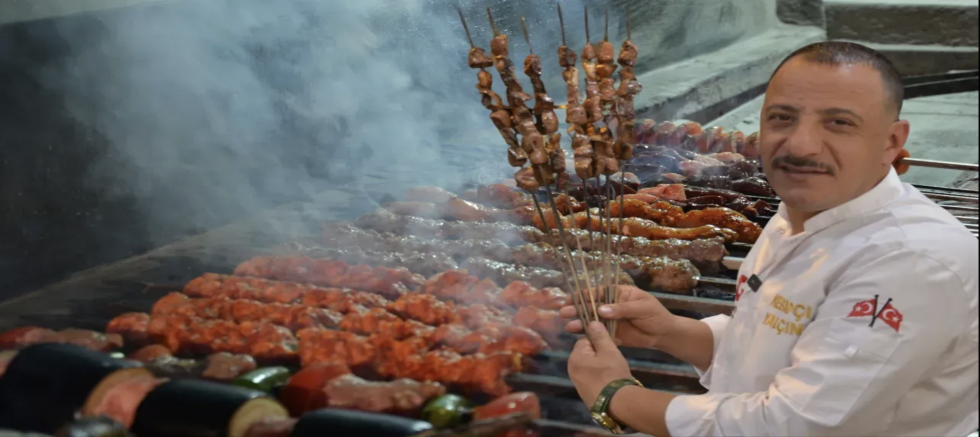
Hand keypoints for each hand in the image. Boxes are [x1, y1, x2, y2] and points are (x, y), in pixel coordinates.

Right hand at [560, 285, 678, 348]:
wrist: (664, 334)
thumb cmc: (656, 315)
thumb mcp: (642, 307)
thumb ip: (622, 309)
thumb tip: (601, 310)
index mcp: (618, 294)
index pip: (598, 292)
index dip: (584, 295)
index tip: (572, 299)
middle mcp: (611, 306)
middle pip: (591, 306)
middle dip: (577, 309)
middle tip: (564, 313)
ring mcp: (610, 320)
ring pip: (592, 320)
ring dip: (579, 323)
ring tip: (568, 327)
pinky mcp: (611, 334)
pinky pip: (597, 333)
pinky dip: (588, 335)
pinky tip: (578, 337)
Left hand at [567, 321, 633, 406]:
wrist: (617, 404)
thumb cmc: (612, 374)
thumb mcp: (609, 350)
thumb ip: (600, 336)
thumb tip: (592, 322)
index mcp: (574, 357)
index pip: (585, 339)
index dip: (599, 339)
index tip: (612, 342)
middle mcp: (571, 369)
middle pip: (586, 352)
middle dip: (600, 352)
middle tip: (614, 356)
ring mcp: (577, 382)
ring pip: (589, 365)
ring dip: (600, 364)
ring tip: (614, 368)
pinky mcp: (584, 393)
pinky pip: (591, 377)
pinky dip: (600, 375)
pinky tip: (610, 379)